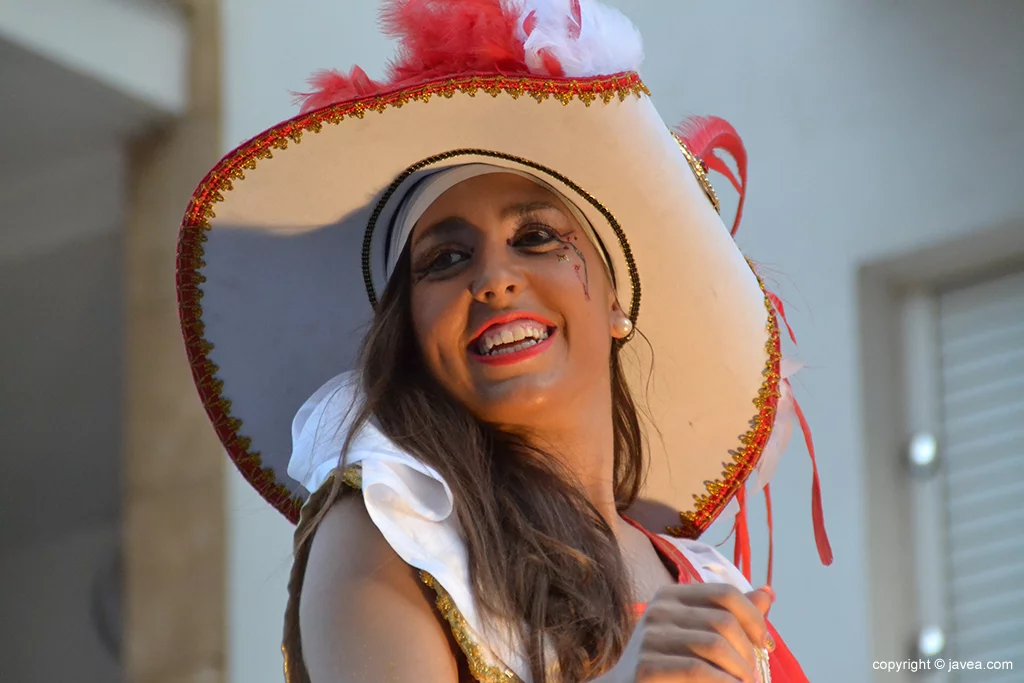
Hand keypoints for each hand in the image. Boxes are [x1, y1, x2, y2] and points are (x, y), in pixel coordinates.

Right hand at [603, 583, 774, 682]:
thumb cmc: (669, 665)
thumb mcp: (697, 634)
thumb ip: (731, 615)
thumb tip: (768, 592)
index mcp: (670, 596)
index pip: (724, 593)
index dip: (754, 617)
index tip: (764, 644)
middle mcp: (658, 611)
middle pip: (724, 621)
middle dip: (748, 652)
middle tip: (752, 675)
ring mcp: (649, 638)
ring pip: (715, 646)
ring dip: (740, 672)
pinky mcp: (645, 668)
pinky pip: (697, 670)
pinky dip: (723, 682)